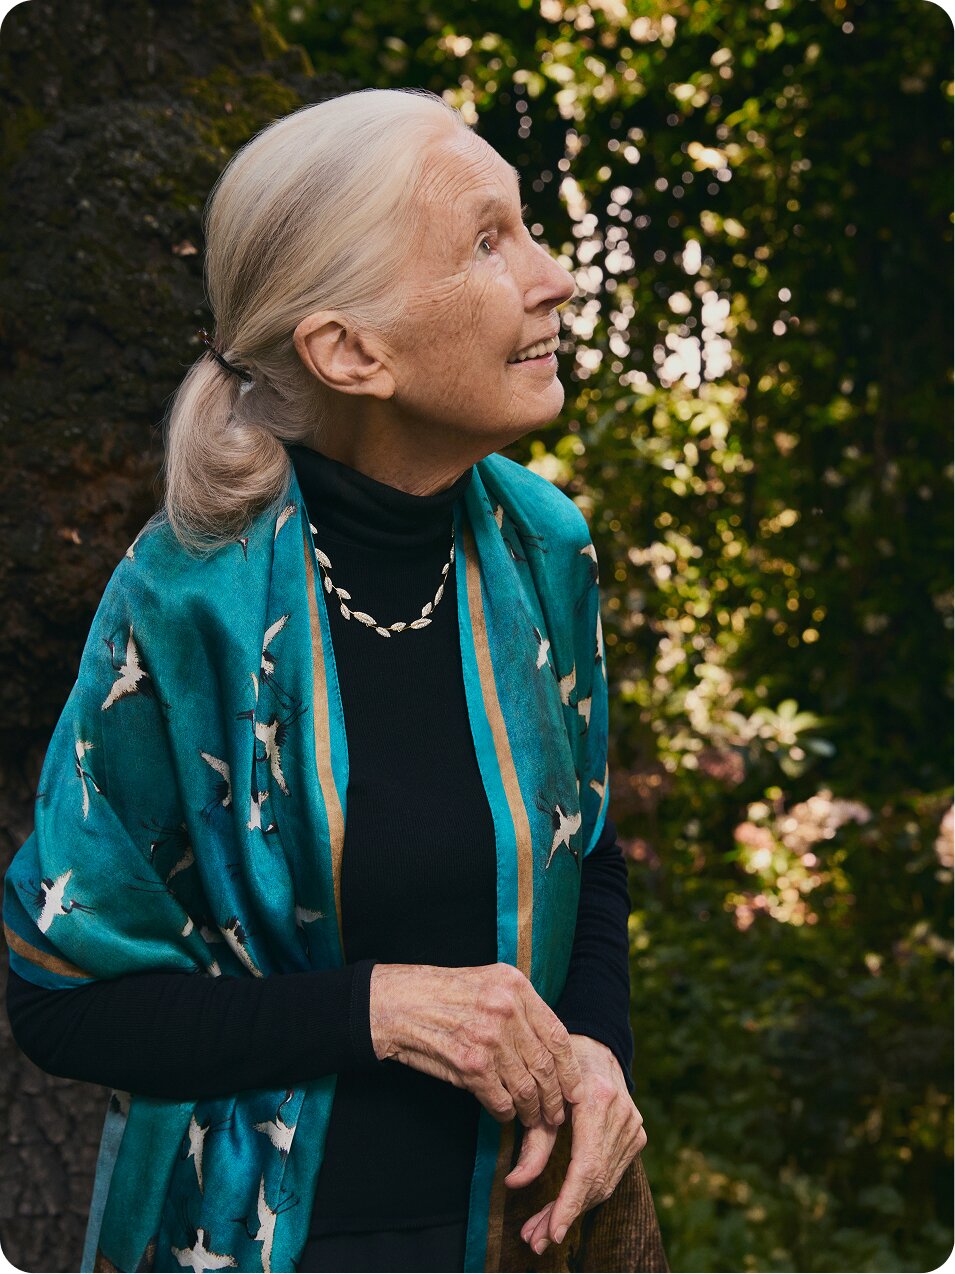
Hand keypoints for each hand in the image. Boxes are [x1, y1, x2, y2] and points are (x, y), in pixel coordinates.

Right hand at [369, 962, 583, 1128]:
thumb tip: (549, 1044)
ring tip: (532, 1119)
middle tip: (556, 1114)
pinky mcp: (470, 1065)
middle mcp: (506, 1010)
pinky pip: (500, 1100)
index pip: (558, 1035)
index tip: (576, 1089)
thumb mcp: (488, 982)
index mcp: (515, 986)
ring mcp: (489, 1038)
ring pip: (526, 1087)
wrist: (398, 1003)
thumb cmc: (442, 994)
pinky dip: (506, 1113)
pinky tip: (505, 1113)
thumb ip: (520, 1006)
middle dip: (555, 1097)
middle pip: (545, 1066)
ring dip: (532, 1111)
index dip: (570, 1069)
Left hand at [504, 1033, 646, 1254]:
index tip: (553, 1232)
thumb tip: (514, 1184)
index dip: (569, 1203)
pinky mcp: (636, 1134)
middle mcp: (623, 1115)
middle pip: (595, 1182)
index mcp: (598, 1099)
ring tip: (540, 1230)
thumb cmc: (560, 1063)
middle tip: (534, 1239)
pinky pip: (610, 1174)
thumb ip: (532, 1140)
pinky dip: (586, 1194)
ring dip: (572, 1210)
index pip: (587, 1166)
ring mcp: (633, 1126)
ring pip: (603, 1184)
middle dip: (563, 1214)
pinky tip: (562, 1208)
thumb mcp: (539, 1093)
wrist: (597, 1044)